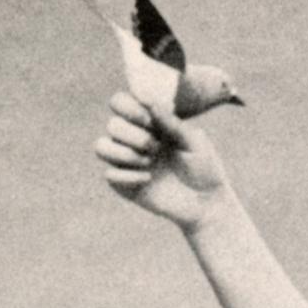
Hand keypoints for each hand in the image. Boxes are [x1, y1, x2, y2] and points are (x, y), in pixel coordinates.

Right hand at [94, 90, 227, 228]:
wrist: (206, 204)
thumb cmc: (203, 168)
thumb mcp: (193, 141)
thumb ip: (172, 122)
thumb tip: (151, 103)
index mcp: (149, 123)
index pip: (121, 103)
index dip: (129, 106)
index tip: (149, 118)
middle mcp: (133, 140)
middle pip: (112, 124)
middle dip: (133, 134)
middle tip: (156, 147)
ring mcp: (127, 162)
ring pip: (101, 146)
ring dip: (123, 152)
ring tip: (148, 161)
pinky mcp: (125, 186)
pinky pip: (109, 175)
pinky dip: (127, 176)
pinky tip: (148, 179)